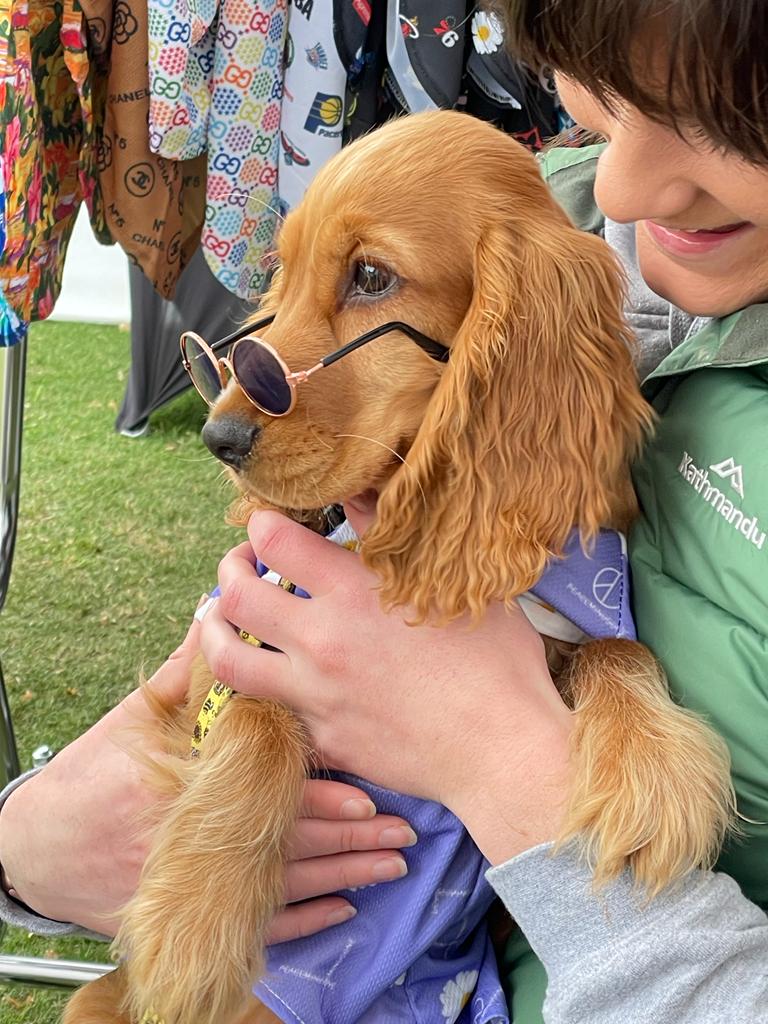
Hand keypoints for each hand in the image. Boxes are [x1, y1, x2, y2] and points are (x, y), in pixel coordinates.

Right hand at [0, 614, 413, 936]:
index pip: (266, 790)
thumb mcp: (135, 716)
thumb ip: (190, 673)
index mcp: (187, 783)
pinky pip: (260, 926)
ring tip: (393, 866)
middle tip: (404, 831)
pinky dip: (305, 919)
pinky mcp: (192, 912)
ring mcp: (196, 883)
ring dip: (344, 876)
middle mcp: (197, 839)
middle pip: (288, 841)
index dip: (320, 796)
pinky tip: (345, 908)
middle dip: (350, 838)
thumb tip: (225, 612)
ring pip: (285, 885)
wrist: (39, 847)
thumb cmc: (91, 774)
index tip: (368, 792)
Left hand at [201, 510, 572, 865]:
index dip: (262, 525)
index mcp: (355, 592)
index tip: (269, 528)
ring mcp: (315, 694)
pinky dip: (259, 687)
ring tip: (219, 622)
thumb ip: (397, 538)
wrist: (500, 749)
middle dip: (228, 570)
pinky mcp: (322, 737)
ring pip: (228, 659)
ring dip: (213, 632)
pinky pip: (270, 708)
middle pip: (235, 596)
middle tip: (240, 567)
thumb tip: (361, 496)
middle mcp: (322, 640)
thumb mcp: (455, 584)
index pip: (273, 540)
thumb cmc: (495, 662)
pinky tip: (273, 677)